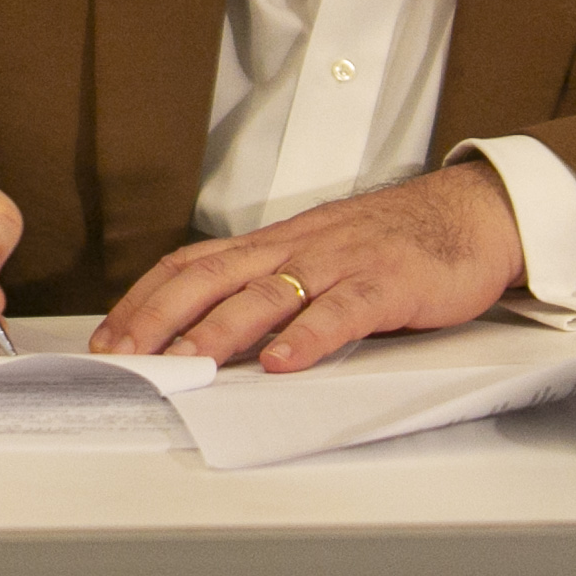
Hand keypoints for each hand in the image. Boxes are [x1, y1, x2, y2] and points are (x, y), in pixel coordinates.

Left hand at [89, 163, 522, 373]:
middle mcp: (294, 249)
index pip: (190, 264)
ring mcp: (339, 263)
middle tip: (124, 355)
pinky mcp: (386, 283)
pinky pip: (341, 311)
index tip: (109, 336)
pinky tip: (282, 362)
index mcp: (273, 245)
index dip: (145, 298)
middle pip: (211, 277)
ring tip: (185, 362)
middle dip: (159, 316)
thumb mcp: (316, 256)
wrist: (466, 213)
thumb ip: (270, 286)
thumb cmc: (388, 242)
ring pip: (266, 295)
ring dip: (219, 330)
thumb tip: (212, 328)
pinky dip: (308, 337)